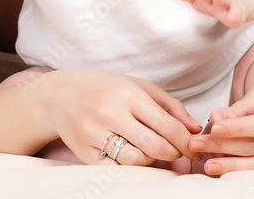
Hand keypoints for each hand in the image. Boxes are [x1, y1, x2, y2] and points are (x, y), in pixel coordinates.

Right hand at [35, 70, 203, 165]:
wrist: (59, 95)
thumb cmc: (104, 88)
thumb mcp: (137, 85)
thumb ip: (169, 105)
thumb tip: (194, 128)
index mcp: (126, 94)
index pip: (166, 125)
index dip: (185, 141)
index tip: (193, 147)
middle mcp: (109, 113)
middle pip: (154, 146)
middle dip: (173, 153)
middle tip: (177, 152)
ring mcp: (94, 134)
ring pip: (136, 160)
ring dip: (152, 160)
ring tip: (152, 151)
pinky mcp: (84, 152)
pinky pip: (116, 168)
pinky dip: (130, 167)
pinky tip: (132, 155)